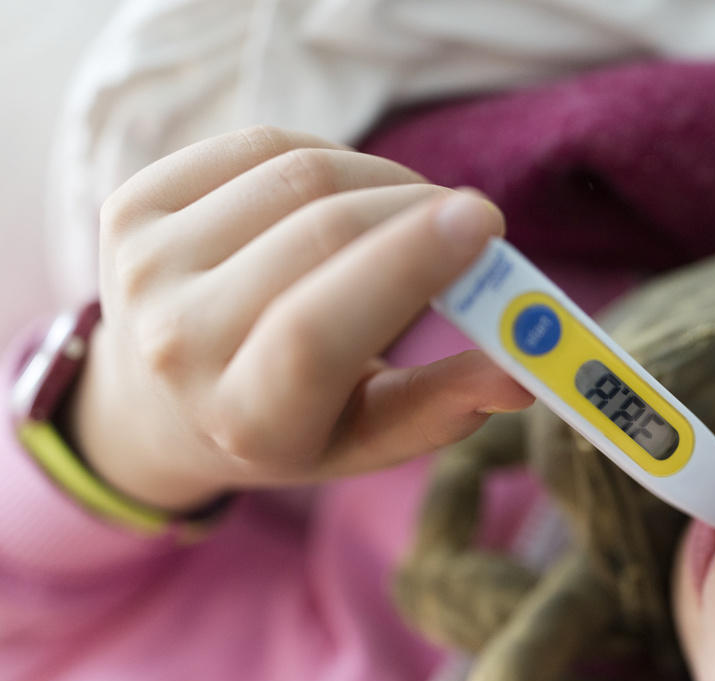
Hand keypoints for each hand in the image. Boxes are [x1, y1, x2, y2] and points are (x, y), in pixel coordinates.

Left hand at [67, 126, 532, 511]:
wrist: (157, 404)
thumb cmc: (285, 425)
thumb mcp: (366, 438)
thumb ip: (442, 409)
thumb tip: (521, 374)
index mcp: (243, 418)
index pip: (316, 333)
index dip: (405, 265)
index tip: (484, 223)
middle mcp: (177, 342)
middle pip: (320, 233)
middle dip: (416, 209)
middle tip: (469, 223)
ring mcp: (143, 267)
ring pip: (297, 174)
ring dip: (380, 181)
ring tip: (406, 216)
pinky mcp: (129, 207)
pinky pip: (259, 145)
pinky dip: (327, 158)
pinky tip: (342, 196)